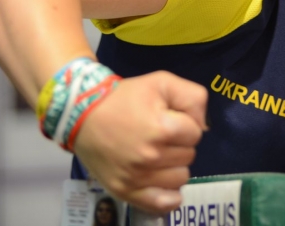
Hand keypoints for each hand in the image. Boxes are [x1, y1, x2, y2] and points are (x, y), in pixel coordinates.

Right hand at [72, 71, 208, 213]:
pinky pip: (163, 203)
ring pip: (180, 178)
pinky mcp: (125, 191)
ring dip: (174, 166)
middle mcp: (150, 156)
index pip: (196, 133)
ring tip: (156, 153)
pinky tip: (163, 182)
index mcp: (162, 128)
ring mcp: (137, 177)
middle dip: (179, 144)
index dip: (186, 124)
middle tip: (159, 135)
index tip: (170, 119)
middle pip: (189, 156)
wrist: (82, 114)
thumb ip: (193, 98)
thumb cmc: (125, 97)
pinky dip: (168, 196)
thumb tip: (202, 126)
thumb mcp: (162, 82)